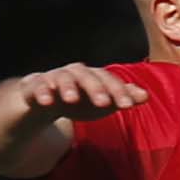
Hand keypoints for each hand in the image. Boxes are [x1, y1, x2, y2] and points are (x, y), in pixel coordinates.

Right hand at [16, 64, 146, 124]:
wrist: (46, 100)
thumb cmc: (81, 99)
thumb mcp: (103, 101)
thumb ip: (122, 98)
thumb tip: (145, 96)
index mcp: (94, 77)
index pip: (109, 80)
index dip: (119, 91)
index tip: (129, 105)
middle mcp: (75, 73)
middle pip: (87, 76)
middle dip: (96, 88)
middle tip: (104, 103)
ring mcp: (54, 77)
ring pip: (62, 77)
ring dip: (67, 87)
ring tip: (71, 99)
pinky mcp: (35, 85)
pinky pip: (38, 86)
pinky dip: (42, 92)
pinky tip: (46, 101)